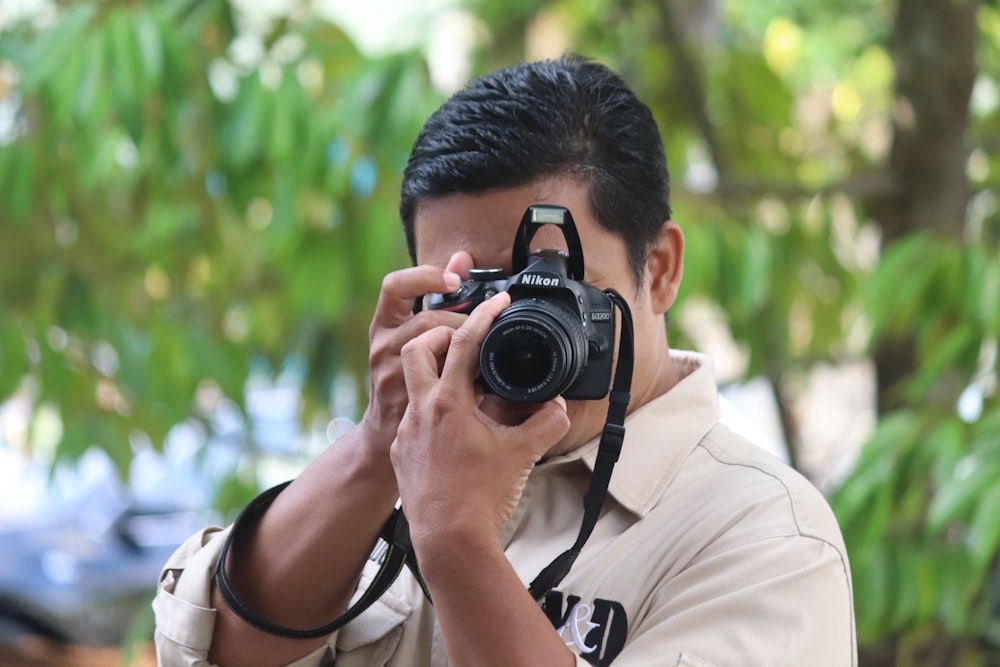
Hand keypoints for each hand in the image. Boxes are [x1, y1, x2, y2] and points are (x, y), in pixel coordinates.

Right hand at [359, 252, 474, 457]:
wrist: (385, 435)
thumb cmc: (406, 376)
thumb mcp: (415, 332)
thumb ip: (438, 295)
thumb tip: (462, 257)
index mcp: (383, 325)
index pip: (394, 286)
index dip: (424, 276)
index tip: (454, 282)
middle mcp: (382, 346)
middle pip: (428, 319)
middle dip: (463, 322)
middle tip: (483, 333)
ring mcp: (390, 373)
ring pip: (435, 346)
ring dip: (465, 349)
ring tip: (478, 358)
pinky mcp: (405, 399)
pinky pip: (442, 379)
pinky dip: (466, 376)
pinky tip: (477, 381)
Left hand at [390, 291, 570, 551]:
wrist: (449, 540)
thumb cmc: (481, 497)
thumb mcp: (522, 454)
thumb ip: (546, 423)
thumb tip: (558, 407)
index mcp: (448, 403)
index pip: (464, 343)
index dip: (484, 316)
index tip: (499, 302)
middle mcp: (420, 411)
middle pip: (417, 349)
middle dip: (439, 334)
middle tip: (463, 336)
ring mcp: (407, 433)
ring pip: (413, 386)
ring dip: (435, 374)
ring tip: (464, 383)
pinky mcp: (403, 454)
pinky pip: (413, 418)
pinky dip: (432, 410)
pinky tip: (453, 426)